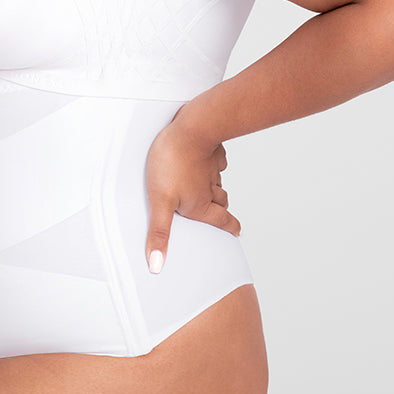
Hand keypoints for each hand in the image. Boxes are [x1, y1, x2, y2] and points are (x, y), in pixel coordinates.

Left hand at [144, 116, 239, 272]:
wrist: (192, 127)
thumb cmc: (173, 163)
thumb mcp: (160, 201)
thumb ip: (159, 233)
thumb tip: (156, 266)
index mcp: (200, 204)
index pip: (221, 220)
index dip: (230, 227)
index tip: (237, 231)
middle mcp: (210, 188)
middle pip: (220, 200)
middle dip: (220, 207)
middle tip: (221, 212)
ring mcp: (212, 168)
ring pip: (217, 180)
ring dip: (214, 185)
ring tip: (209, 188)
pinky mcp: (211, 149)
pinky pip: (215, 159)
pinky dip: (212, 162)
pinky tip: (205, 158)